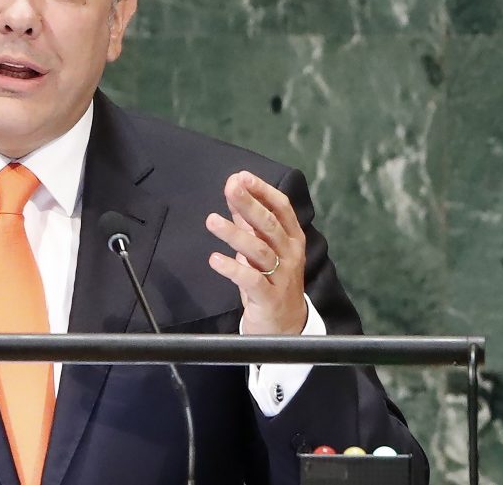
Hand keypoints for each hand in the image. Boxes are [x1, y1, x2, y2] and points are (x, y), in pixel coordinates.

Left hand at [205, 171, 307, 334]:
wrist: (286, 326)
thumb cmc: (272, 280)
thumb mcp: (263, 248)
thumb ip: (249, 222)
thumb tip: (235, 192)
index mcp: (291, 238)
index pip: (281, 208)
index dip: (263, 191)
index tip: (242, 176)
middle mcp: (290, 254)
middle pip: (270, 225)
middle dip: (249, 204)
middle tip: (230, 187)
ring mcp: (282, 277)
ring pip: (260, 251)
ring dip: (235, 234)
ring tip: (211, 220)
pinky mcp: (269, 298)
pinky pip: (252, 280)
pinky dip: (233, 269)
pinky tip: (215, 259)